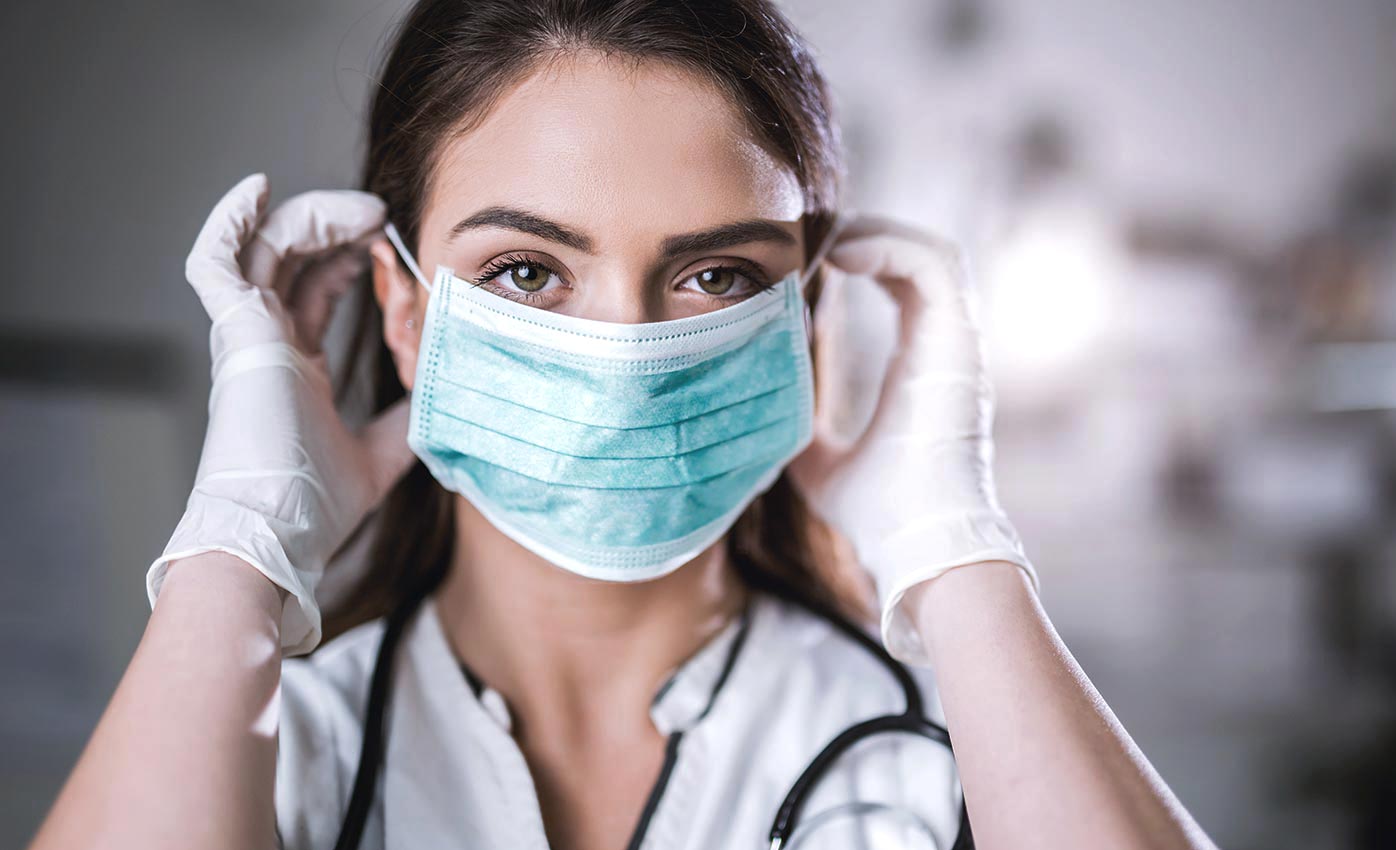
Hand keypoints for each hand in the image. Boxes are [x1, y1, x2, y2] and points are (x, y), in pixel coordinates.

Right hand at [146, 174, 415, 655]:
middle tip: (384, 218)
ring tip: (363, 211)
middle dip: (338, 229)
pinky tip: (261, 189)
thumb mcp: (384, 454)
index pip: (318, 290)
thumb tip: (437, 399)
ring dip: (314, 219)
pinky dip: (231, 221)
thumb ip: (406, 422)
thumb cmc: (317, 508)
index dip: (355, 262)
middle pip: (295, 260)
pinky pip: (217, 261)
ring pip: (267, 250)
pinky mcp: (236, 335)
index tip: (395, 250)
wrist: (281, 534)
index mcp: (295, 365)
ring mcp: (248, 336)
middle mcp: (267, 343)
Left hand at [788, 213, 1038, 665]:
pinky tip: (843, 253)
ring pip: (932, 251)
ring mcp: (957, 342)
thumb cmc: (877, 514)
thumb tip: (753, 414)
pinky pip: (937, 265)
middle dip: (864, 233)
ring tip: (827, 237)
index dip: (859, 255)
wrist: (915, 544)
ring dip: (878, 233)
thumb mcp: (816, 462)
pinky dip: (891, 246)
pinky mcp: (959, 342)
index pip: (902, 283)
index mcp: (921, 364)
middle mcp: (945, 346)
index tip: (806, 256)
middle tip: (809, 234)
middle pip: (916, 256)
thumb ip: (797, 429)